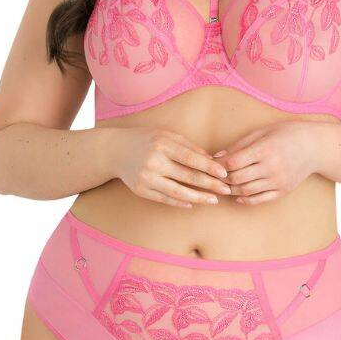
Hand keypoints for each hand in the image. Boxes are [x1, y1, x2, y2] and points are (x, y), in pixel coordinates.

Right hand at [111, 127, 230, 208]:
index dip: (210, 168)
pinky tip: (193, 203)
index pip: (192, 159)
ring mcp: (147, 178)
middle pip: (188, 177)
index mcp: (163, 145)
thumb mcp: (167, 136)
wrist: (114, 150)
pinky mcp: (141, 190)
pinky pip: (165, 199)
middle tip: (226, 190)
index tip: (224, 174)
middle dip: (210, 184)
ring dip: (199, 198)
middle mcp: (154, 162)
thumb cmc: (146, 140)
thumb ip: (189, 147)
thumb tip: (213, 160)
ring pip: (178, 192)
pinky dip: (180, 202)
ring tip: (213, 200)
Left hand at [212, 121, 317, 204]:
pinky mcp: (283, 190)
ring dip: (231, 190)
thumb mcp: (262, 131)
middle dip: (221, 178)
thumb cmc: (286, 134)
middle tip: (213, 176)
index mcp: (265, 149)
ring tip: (223, 184)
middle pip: (237, 178)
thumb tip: (216, 156)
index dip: (218, 165)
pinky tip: (238, 195)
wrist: (315, 147)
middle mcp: (271, 167)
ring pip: (246, 191)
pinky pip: (260, 199)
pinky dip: (246, 199)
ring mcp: (278, 181)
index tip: (210, 163)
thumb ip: (239, 144)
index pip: (233, 162)